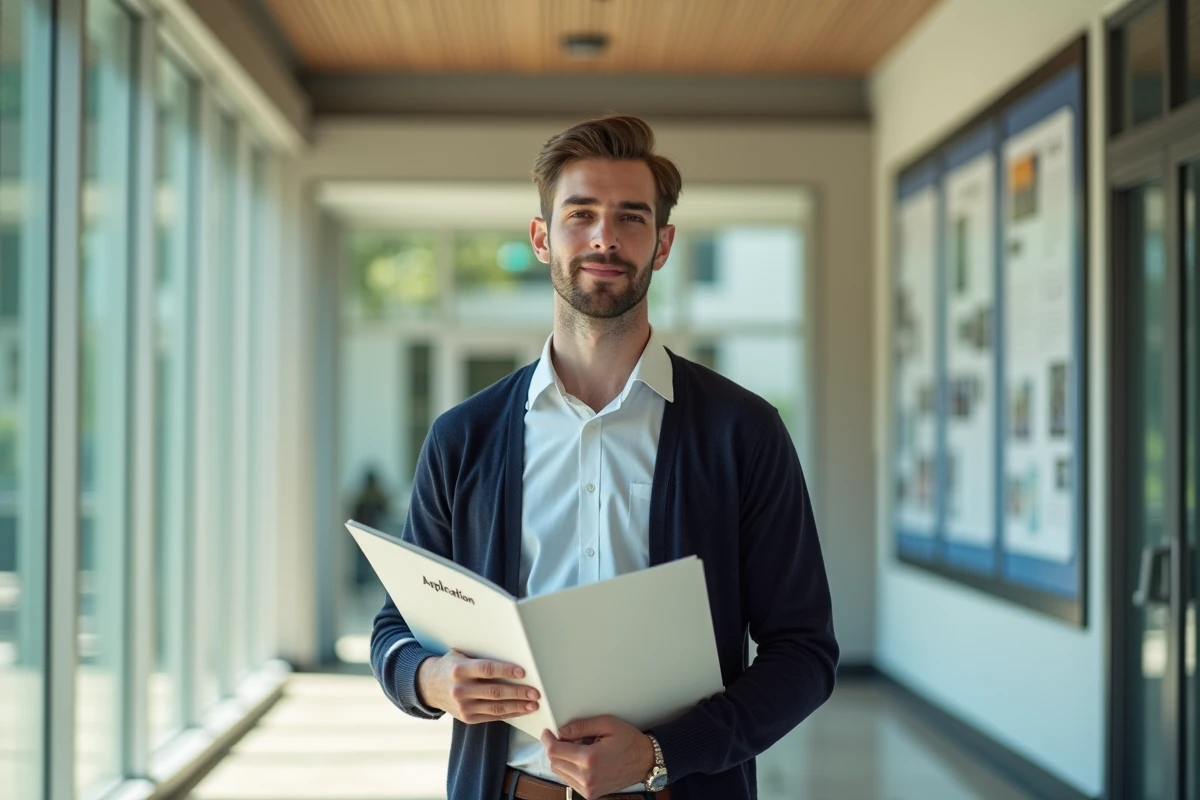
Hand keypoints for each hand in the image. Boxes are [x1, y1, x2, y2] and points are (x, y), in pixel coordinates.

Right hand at [416, 650, 539, 723]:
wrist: (429, 686)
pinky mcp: (467, 718)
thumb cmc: (452, 666)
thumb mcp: (461, 656)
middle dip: (518, 692)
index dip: (506, 670)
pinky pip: (492, 717)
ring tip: (533, 704)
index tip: (523, 672)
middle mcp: (460, 689)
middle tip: (535, 692)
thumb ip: (480, 658)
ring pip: (496, 707)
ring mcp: (463, 706)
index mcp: (459, 669)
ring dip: (517, 706)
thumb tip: (512, 656)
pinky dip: (510, 714)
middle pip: (495, 691)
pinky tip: (521, 710)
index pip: (487, 670)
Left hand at [540, 715, 655, 798]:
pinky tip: (580, 760)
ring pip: (560, 773)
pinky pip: (569, 781)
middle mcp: (587, 777)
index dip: (547, 739)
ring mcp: (588, 789)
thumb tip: (562, 731)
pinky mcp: (590, 794)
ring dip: (561, 759)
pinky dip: (569, 769)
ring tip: (575, 748)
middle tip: (562, 737)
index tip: (548, 732)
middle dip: (554, 748)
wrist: (646, 762)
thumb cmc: (629, 741)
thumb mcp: (607, 724)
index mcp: (590, 759)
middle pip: (555, 762)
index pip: (555, 751)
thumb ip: (582, 727)